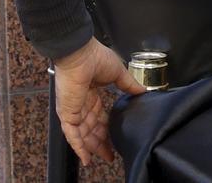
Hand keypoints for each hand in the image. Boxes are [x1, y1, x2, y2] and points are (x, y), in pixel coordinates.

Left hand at [54, 37, 145, 165]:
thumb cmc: (95, 57)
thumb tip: (143, 90)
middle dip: (102, 142)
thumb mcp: (119, 73)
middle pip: (92, 129)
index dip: (108, 128)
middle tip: (112, 153)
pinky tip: (86, 157)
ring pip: (83, 135)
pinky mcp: (68, 113)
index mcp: (91, 94)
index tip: (116, 137)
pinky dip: (79, 147)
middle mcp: (81, 104)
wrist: (80, 54)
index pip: (99, 116)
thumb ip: (129, 84)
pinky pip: (72, 135)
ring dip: (93, 147)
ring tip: (105, 157)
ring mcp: (73, 110)